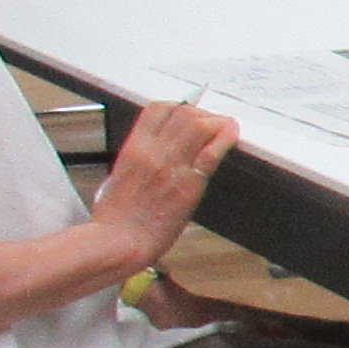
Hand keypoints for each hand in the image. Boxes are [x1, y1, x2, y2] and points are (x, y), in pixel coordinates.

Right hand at [91, 99, 243, 262]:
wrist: (119, 241)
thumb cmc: (116, 218)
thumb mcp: (118, 177)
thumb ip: (137, 161)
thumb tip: (152, 155)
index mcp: (134, 149)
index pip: (158, 109)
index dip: (178, 106)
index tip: (188, 113)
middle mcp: (154, 152)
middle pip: (184, 113)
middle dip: (202, 113)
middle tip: (210, 123)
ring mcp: (172, 166)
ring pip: (200, 126)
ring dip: (216, 122)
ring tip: (224, 128)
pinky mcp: (189, 185)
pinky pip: (211, 153)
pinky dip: (225, 138)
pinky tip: (232, 133)